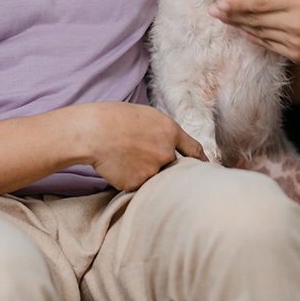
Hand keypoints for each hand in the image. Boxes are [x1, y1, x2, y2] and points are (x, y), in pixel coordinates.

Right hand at [77, 102, 206, 191]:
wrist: (94, 132)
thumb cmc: (114, 118)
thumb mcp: (145, 115)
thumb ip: (162, 132)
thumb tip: (168, 146)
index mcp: (170, 131)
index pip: (194, 150)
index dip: (201, 161)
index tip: (206, 168)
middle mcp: (166, 152)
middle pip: (172, 166)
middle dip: (162, 164)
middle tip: (141, 155)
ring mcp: (153, 170)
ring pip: (153, 176)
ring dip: (142, 170)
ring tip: (124, 155)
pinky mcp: (138, 183)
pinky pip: (137, 185)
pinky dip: (128, 178)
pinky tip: (117, 165)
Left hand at [208, 0, 299, 101]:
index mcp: (299, 0)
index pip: (261, 3)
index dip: (237, 5)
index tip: (219, 4)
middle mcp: (296, 21)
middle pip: (256, 19)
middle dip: (231, 15)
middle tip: (212, 12)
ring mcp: (296, 40)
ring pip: (259, 32)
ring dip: (239, 26)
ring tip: (223, 19)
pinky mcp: (296, 54)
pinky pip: (268, 45)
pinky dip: (254, 37)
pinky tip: (242, 30)